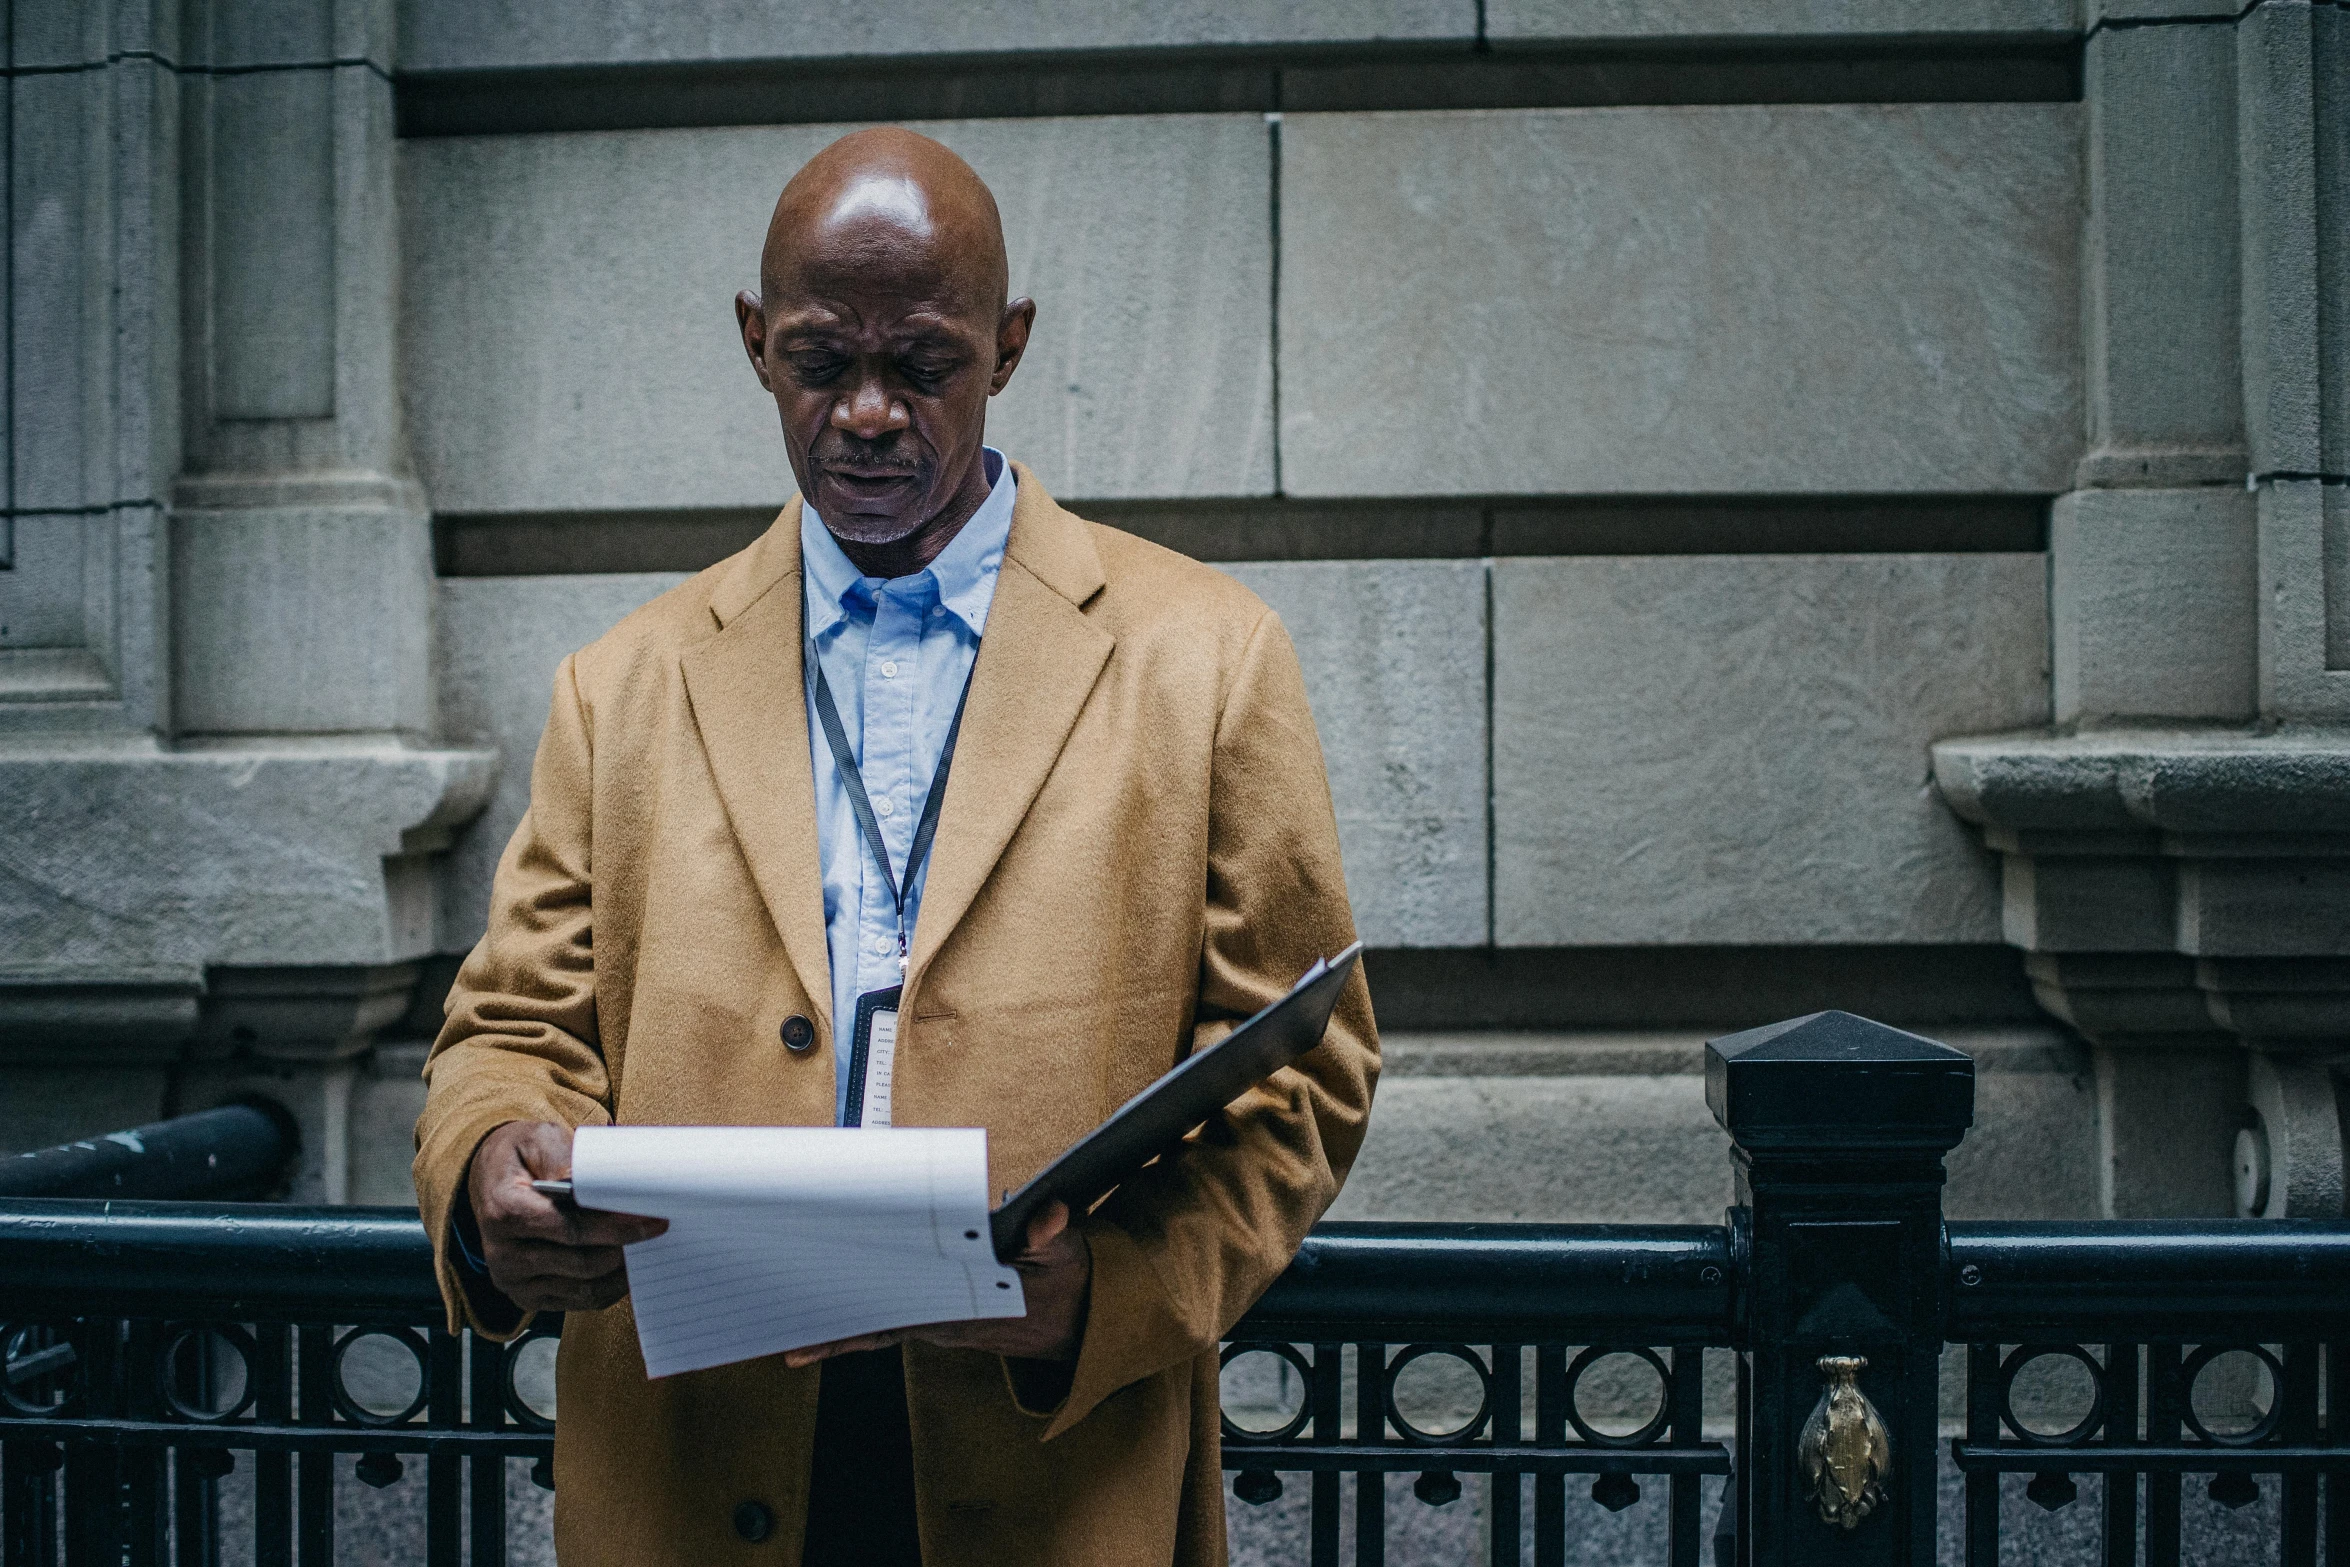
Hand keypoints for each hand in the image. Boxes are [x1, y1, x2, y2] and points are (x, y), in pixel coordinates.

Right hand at [466, 1121, 667, 1313]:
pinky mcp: (527, 1296)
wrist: (491, 1179)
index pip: (570, 1229)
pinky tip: (630, 1266)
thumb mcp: (538, 1139)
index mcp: (504, 1211)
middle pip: (582, 1263)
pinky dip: (610, 1286)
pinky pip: (578, 1301)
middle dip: (627, 1248)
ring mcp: (514, 1280)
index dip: (616, 1227)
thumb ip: (563, 1158)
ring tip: (652, 1249)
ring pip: (583, 1288)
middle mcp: (503, 1253)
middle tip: (661, 1231)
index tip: (654, 1220)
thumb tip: (585, 1180)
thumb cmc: (522, 1156)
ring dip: (623, 1271)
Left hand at [784, 1200, 1091, 1368]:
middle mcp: (948, 1324)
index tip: (826, 1317)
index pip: (906, 1311)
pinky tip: (825, 1326)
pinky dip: (860, 1325)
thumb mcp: (1067, 1252)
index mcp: (969, 1309)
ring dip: (841, 1327)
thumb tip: (1044, 1219)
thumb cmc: (1067, 1280)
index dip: (863, 1320)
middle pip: (881, 1324)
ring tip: (789, 1331)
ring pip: (883, 1326)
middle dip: (835, 1327)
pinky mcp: (943, 1320)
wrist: (1083, 1321)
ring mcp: (943, 1325)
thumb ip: (1050, 1234)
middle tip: (787, 1327)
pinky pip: (893, 1324)